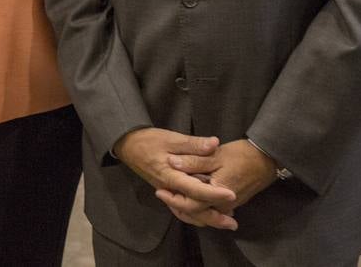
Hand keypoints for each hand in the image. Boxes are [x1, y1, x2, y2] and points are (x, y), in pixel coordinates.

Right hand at [115, 128, 237, 229]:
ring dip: (206, 219)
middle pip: (192, 209)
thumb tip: (214, 144)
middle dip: (213, 217)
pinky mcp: (167, 192)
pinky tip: (206, 215)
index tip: (232, 194)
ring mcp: (167, 192)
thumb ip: (193, 144)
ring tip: (224, 222)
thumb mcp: (171, 138)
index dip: (214, 193)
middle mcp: (169, 189)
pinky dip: (194, 215)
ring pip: (187, 212)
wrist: (128, 145)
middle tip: (233, 222)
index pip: (195, 189)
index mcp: (170, 175)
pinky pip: (181, 209)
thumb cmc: (148, 140)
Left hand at [167, 138, 277, 211]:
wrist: (266, 159)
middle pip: (196, 213)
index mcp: (218, 194)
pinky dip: (198, 206)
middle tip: (162, 194)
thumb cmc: (241, 155)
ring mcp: (228, 206)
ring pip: (203, 213)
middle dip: (178, 206)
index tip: (159, 190)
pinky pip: (210, 209)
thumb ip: (194, 160)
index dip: (173, 199)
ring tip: (171, 196)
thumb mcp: (215, 155)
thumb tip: (171, 162)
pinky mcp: (230, 203)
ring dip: (187, 207)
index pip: (191, 205)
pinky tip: (188, 196)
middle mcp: (223, 205)